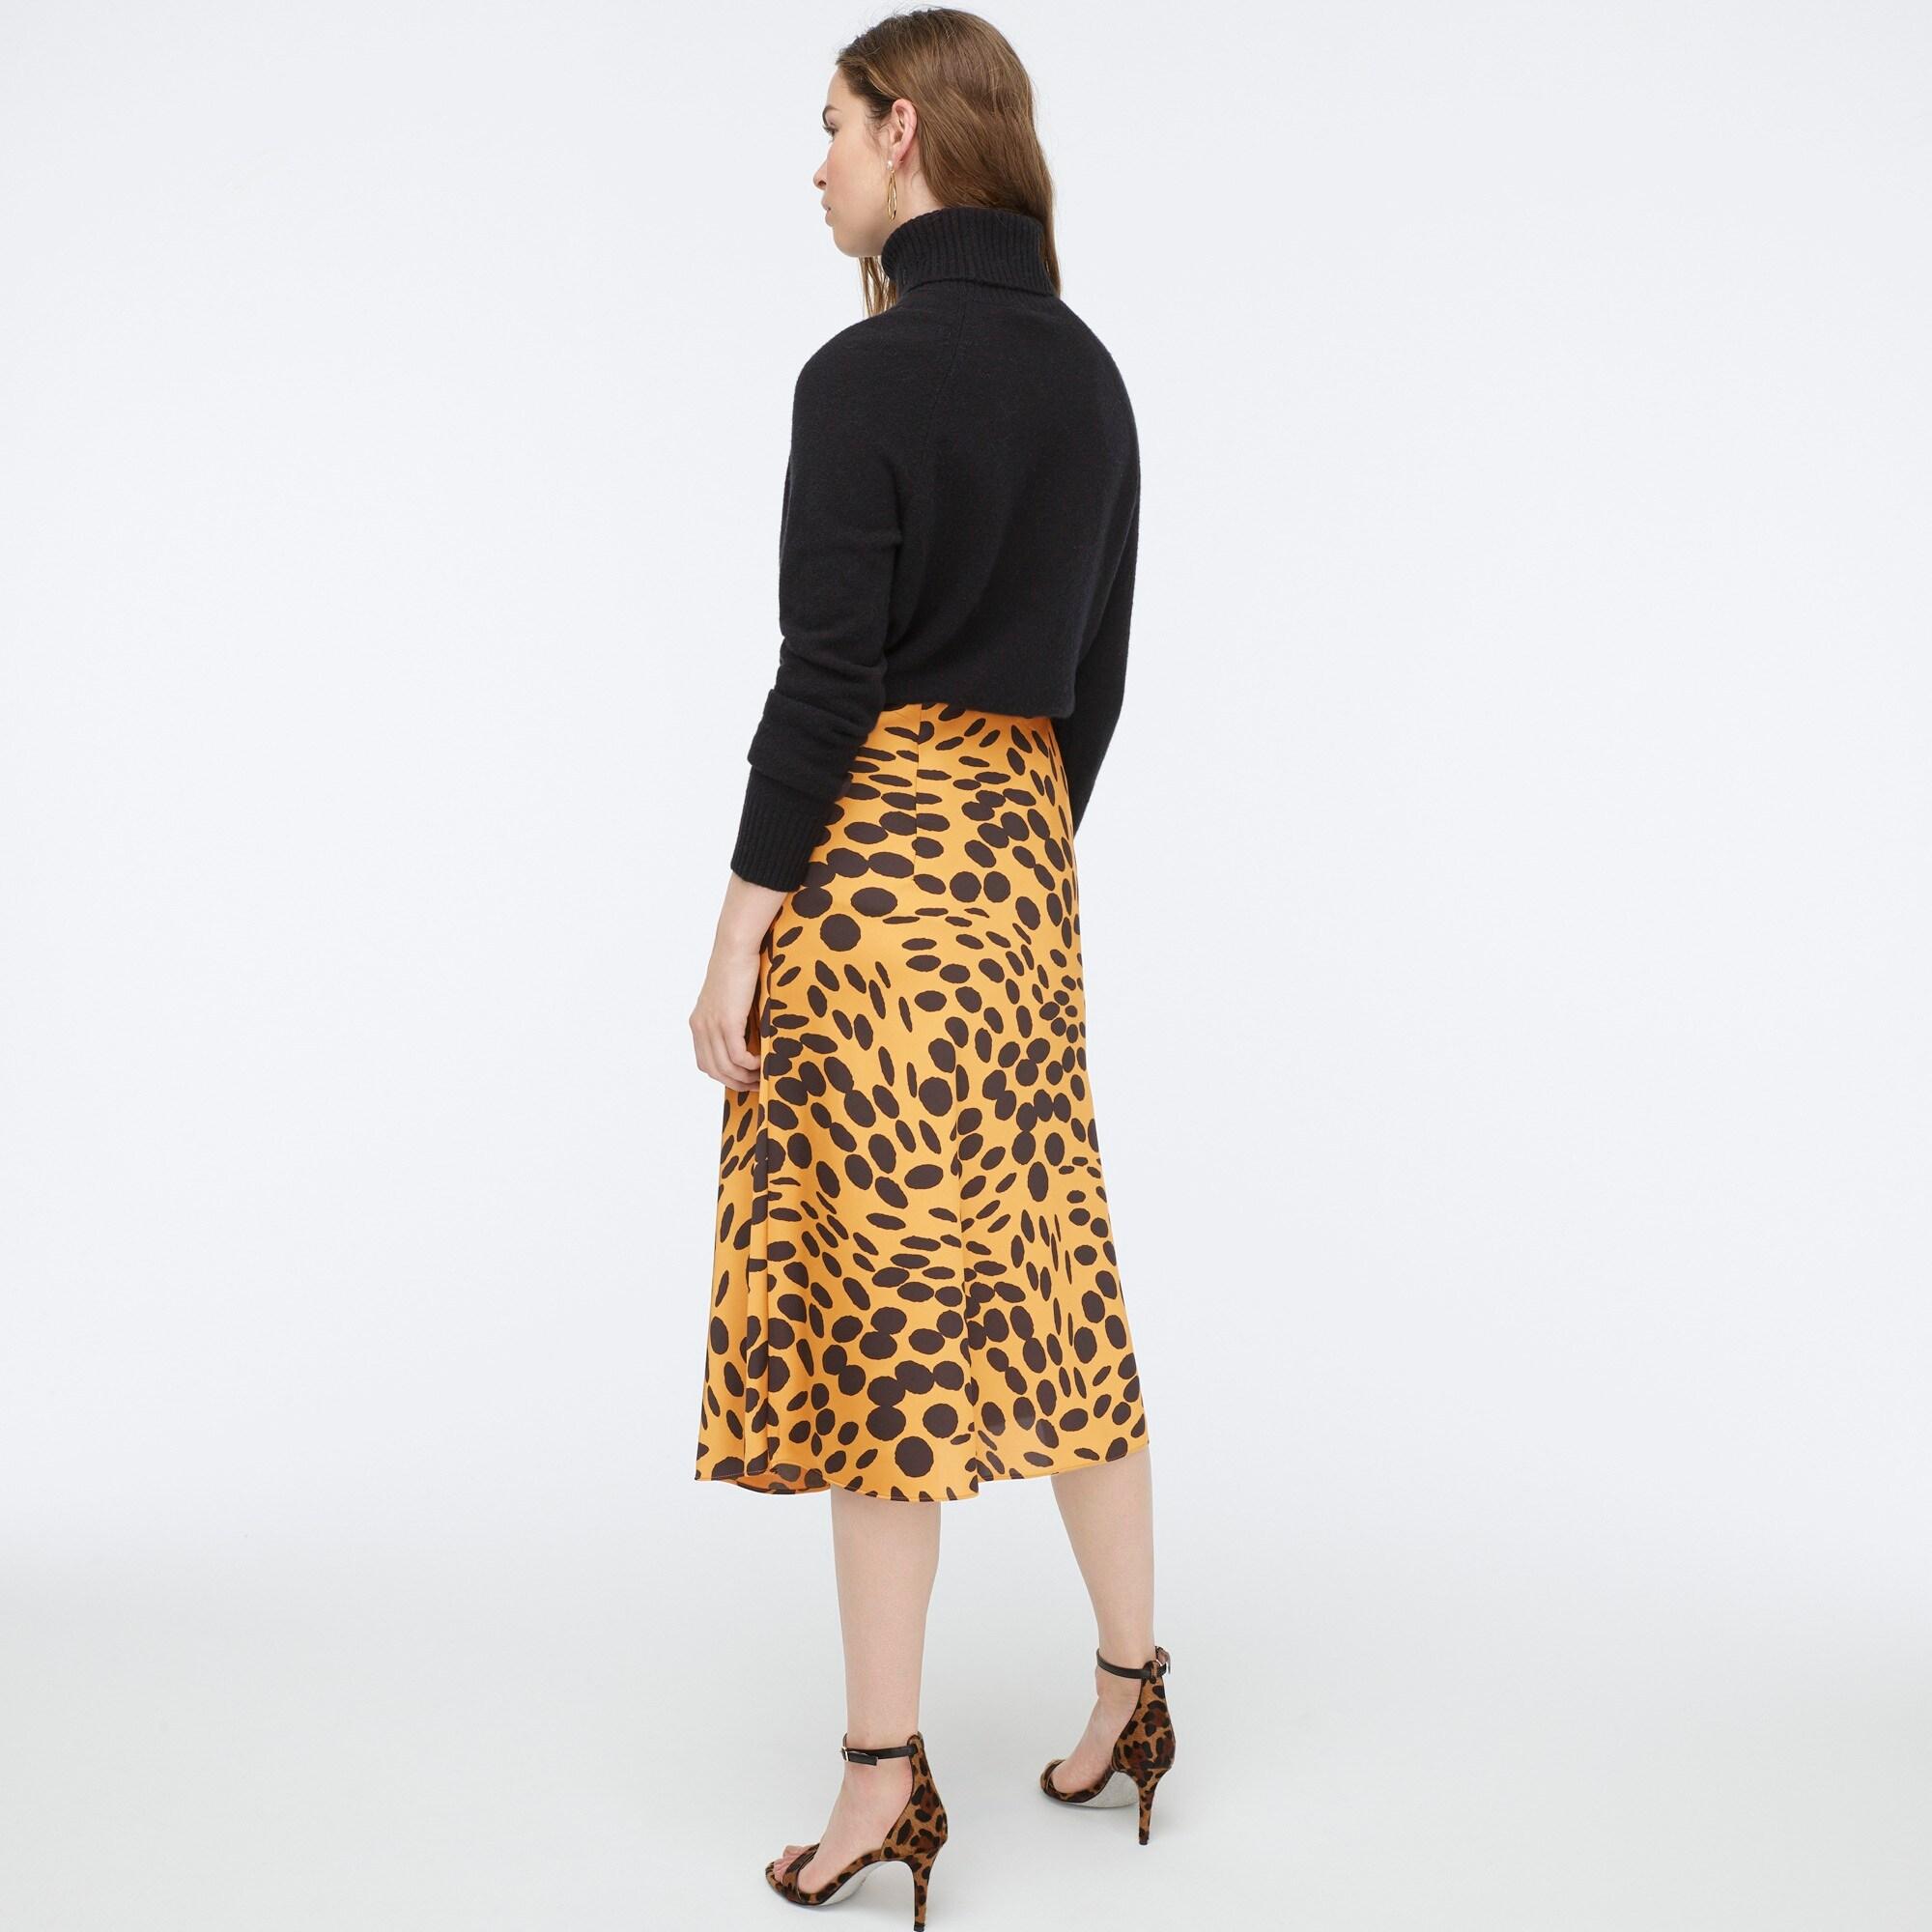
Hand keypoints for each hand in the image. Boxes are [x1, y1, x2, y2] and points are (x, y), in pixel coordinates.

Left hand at [690, 873, 785, 1090]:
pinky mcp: (727, 1022)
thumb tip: (750, 1037)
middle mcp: (700, 1026)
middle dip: (736, 1083)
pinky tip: (764, 1063)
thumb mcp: (730, 998)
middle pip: (713, 1070)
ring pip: (725, 1067)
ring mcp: (712, 1025)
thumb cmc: (739, 967)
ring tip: (763, 1077)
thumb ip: (732, 1018)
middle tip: (757, 1086)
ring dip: (745, 1078)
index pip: (705, 1063)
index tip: (744, 1080)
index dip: (724, 1077)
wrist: (735, 948)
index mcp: (698, 1022)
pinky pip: (737, 1056)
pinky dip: (751, 1065)